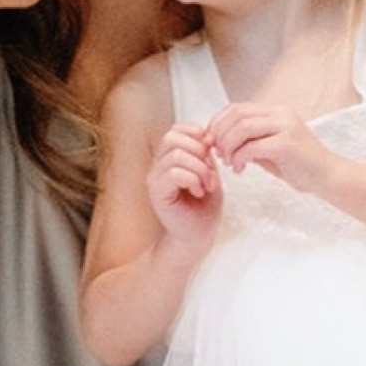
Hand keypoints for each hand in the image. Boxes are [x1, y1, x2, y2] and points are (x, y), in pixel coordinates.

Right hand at [147, 122, 222, 246]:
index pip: (176, 129)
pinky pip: (174, 172)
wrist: (198, 236)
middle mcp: (157, 165)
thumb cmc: (203, 209)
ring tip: (206, 185)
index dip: (196, 135)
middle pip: (172, 137)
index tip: (211, 153)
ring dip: (199, 168)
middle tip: (210, 172)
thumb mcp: (210, 173)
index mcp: (169, 157)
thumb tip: (207, 136)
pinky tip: (199, 192)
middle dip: (198, 151)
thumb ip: (206, 154)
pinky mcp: (157, 192)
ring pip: (176, 155)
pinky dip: (193, 179)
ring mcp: (154, 178)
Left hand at [208, 103, 328, 191]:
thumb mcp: (268, 150)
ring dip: (228, 146)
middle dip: (220, 134)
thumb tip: (219, 141)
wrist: (327, 177)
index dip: (218, 122)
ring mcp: (285, 126)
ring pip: (243, 127)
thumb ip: (248, 141)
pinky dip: (239, 158)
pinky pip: (252, 146)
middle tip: (217, 153)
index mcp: (276, 112)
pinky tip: (239, 169)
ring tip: (228, 162)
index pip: (237, 108)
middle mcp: (281, 114)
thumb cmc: (298, 166)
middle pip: (237, 114)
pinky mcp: (287, 144)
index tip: (210, 141)